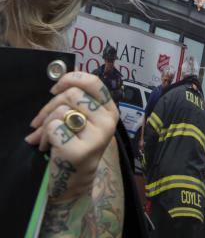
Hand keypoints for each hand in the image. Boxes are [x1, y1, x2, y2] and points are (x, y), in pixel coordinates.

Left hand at [25, 72, 119, 203]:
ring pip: (61, 110)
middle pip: (71, 94)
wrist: (75, 179)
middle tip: (40, 120)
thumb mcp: (83, 120)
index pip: (94, 82)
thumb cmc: (76, 144)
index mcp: (110, 110)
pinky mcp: (79, 150)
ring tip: (43, 136)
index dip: (72, 79)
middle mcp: (107, 121)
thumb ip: (78, 100)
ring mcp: (96, 136)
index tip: (56, 89)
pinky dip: (43, 136)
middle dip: (49, 106)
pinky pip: (53, 128)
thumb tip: (64, 79)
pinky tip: (46, 146)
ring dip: (44, 123)